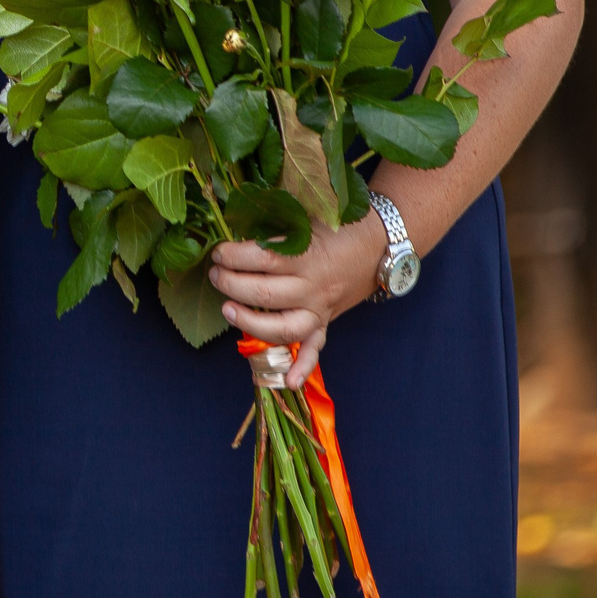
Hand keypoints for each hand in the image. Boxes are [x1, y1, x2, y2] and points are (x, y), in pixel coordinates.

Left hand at [207, 210, 387, 390]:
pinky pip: (315, 348)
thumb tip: (236, 223)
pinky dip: (302, 367)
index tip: (218, 251)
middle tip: (215, 274)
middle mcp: (313, 286)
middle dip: (230, 283)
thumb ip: (277, 223)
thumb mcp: (307, 215)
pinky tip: (288, 382)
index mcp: (308, 255)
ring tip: (227, 309)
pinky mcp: (326, 321)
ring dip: (249, 323)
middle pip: (264, 293)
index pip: (262, 259)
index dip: (233, 256)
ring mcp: (320, 308)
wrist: (381, 242)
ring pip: (282, 327)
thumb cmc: (340, 224)